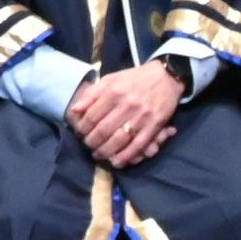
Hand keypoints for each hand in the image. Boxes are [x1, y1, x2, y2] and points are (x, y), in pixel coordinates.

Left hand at [65, 58, 184, 167]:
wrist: (166, 76)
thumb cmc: (134, 78)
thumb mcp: (110, 79)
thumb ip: (91, 94)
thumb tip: (74, 110)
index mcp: (113, 92)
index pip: (91, 116)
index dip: (82, 128)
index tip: (80, 133)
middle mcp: (126, 104)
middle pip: (103, 130)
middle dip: (92, 142)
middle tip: (88, 146)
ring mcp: (141, 116)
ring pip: (119, 140)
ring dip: (106, 152)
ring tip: (99, 155)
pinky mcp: (154, 125)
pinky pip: (138, 145)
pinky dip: (126, 156)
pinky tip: (117, 162)